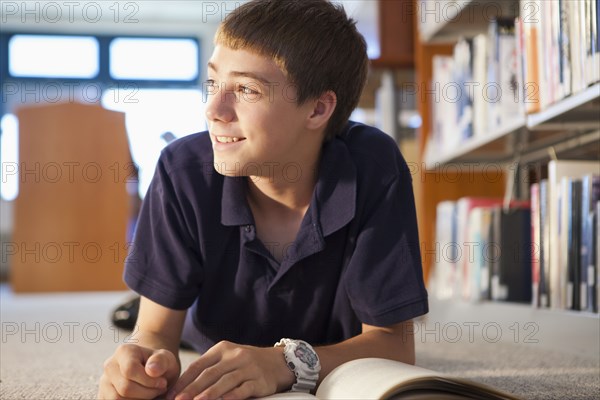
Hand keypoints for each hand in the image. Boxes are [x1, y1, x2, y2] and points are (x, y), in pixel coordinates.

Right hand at [98, 344, 179, 398]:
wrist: (152, 372)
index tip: (162, 383)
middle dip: (147, 393)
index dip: (149, 381)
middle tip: (158, 389)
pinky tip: (141, 397)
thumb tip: (152, 370)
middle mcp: (110, 365)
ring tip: (151, 394)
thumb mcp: (166, 359)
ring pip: (116, 399)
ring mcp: (104, 381)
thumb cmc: (159, 365)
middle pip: (124, 388)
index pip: (130, 370)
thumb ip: (162, 361)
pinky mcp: (104, 395)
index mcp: (124, 351)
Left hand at [166, 340, 294, 399]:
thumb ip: (210, 369)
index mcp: (222, 349)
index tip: (171, 394)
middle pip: (210, 374)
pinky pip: (244, 389)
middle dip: (192, 389)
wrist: (278, 362)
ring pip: (225, 381)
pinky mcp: (260, 380)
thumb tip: (184, 387)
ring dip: (209, 393)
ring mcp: (248, 368)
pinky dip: (232, 396)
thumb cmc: (246, 363)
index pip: (199, 365)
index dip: (184, 380)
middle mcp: (235, 356)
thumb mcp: (228, 358)